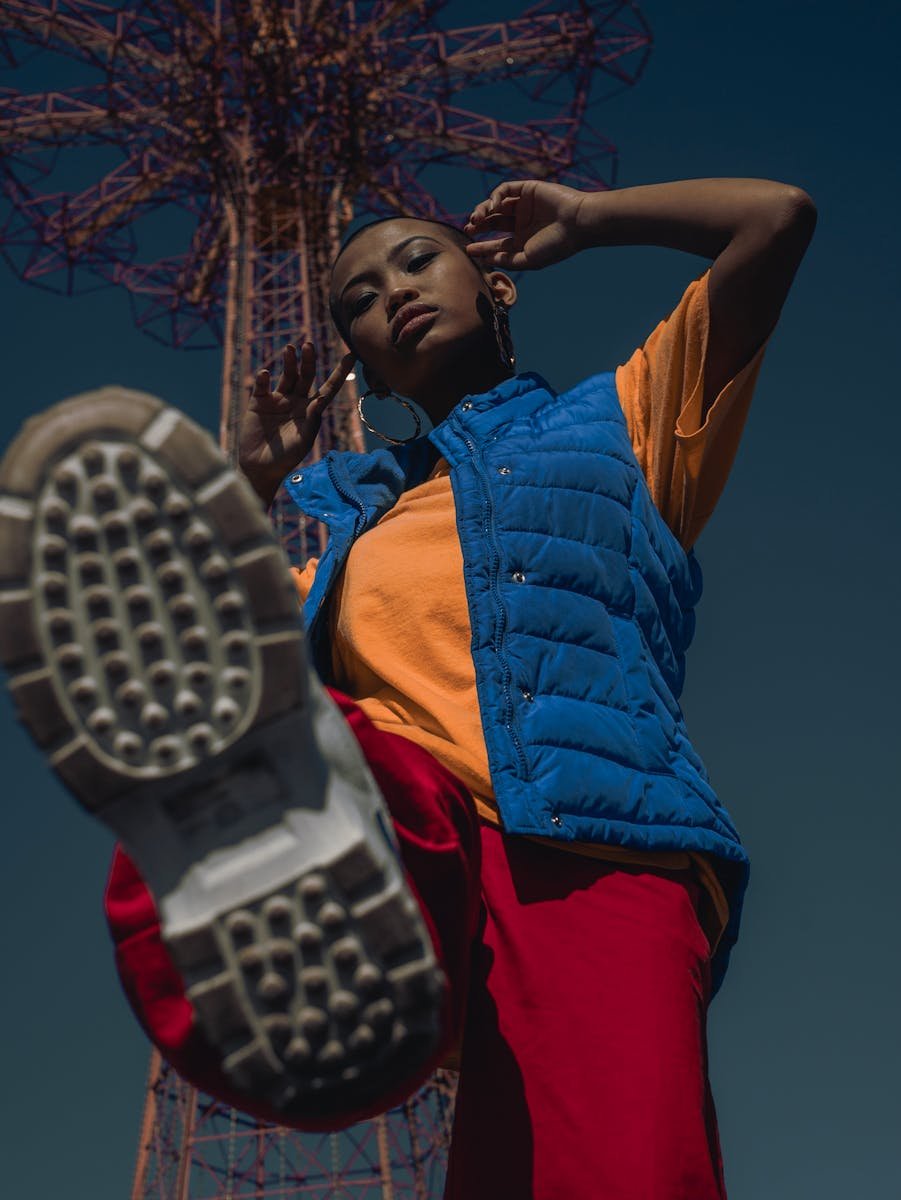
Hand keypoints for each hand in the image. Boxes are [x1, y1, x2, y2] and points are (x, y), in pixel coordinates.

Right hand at [238, 341, 354, 507]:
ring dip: (289, 362)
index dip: (339, 372)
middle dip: (308, 360)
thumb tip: (322, 398)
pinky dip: (262, 379)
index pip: (328, 387)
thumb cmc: (286, 458)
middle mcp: (296, 401)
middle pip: (305, 376)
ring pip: (286, 376)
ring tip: (290, 349)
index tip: (351, 356)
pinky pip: (262, 387)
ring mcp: (278, 400)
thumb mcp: (303, 439)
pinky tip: (264, 374)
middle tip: (309, 345)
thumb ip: (312, 419)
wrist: (261, 468)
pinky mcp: (259, 403)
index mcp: (311, 410)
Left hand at [463, 180, 587, 270]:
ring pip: (496, 205)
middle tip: (468, 229)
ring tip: (476, 219)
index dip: (481, 246)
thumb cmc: (555, 246)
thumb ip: (506, 260)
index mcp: (523, 241)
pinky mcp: (528, 189)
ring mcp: (525, 205)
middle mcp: (522, 223)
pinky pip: (505, 189)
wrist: (577, 224)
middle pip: (493, 222)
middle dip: (478, 225)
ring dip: (483, 211)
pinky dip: (495, 196)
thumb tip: (486, 259)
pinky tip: (492, 206)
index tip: (468, 249)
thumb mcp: (527, 260)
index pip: (496, 243)